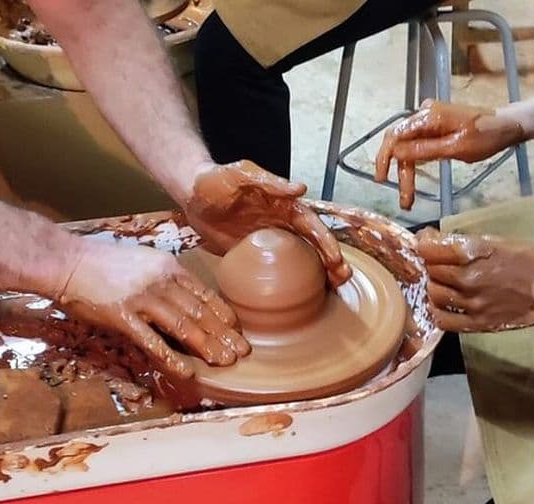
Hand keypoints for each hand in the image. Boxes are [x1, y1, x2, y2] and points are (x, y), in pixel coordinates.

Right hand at [58, 241, 249, 378]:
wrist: (66, 261)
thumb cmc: (103, 262)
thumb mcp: (144, 261)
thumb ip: (166, 279)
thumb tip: (186, 299)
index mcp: (169, 267)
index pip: (205, 293)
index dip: (223, 314)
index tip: (237, 329)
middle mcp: (161, 282)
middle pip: (199, 312)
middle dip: (223, 334)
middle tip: (241, 353)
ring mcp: (142, 299)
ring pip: (183, 326)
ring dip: (206, 346)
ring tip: (224, 362)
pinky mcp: (122, 317)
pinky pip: (151, 341)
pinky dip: (171, 358)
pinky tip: (186, 371)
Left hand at [184, 160, 351, 287]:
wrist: (190, 195)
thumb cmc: (216, 180)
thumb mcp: (241, 175)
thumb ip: (270, 182)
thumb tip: (301, 189)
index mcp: (283, 206)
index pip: (311, 226)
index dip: (326, 241)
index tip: (336, 258)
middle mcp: (281, 225)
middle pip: (312, 245)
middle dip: (331, 261)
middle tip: (343, 279)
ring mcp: (268, 243)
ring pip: (300, 259)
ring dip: (318, 273)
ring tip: (334, 288)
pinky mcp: (252, 257)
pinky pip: (276, 271)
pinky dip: (290, 283)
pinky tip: (301, 297)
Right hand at [375, 100, 524, 209]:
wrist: (508, 125)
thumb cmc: (486, 136)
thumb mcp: (456, 148)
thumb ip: (425, 150)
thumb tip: (396, 153)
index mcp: (428, 116)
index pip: (395, 136)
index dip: (384, 159)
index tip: (382, 180)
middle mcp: (424, 114)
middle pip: (400, 143)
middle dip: (399, 172)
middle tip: (404, 199)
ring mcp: (430, 119)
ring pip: (408, 146)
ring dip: (407, 170)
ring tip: (409, 197)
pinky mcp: (436, 125)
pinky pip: (418, 143)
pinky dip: (414, 161)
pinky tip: (415, 178)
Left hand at [416, 227, 533, 331]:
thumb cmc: (525, 259)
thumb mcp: (494, 241)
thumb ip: (462, 243)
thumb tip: (431, 240)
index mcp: (472, 254)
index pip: (429, 250)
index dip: (423, 244)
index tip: (426, 242)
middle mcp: (468, 279)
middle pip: (430, 271)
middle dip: (431, 264)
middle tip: (439, 261)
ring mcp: (471, 304)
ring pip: (434, 294)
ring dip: (435, 285)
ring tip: (444, 281)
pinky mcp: (477, 323)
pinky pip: (443, 320)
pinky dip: (438, 310)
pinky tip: (445, 303)